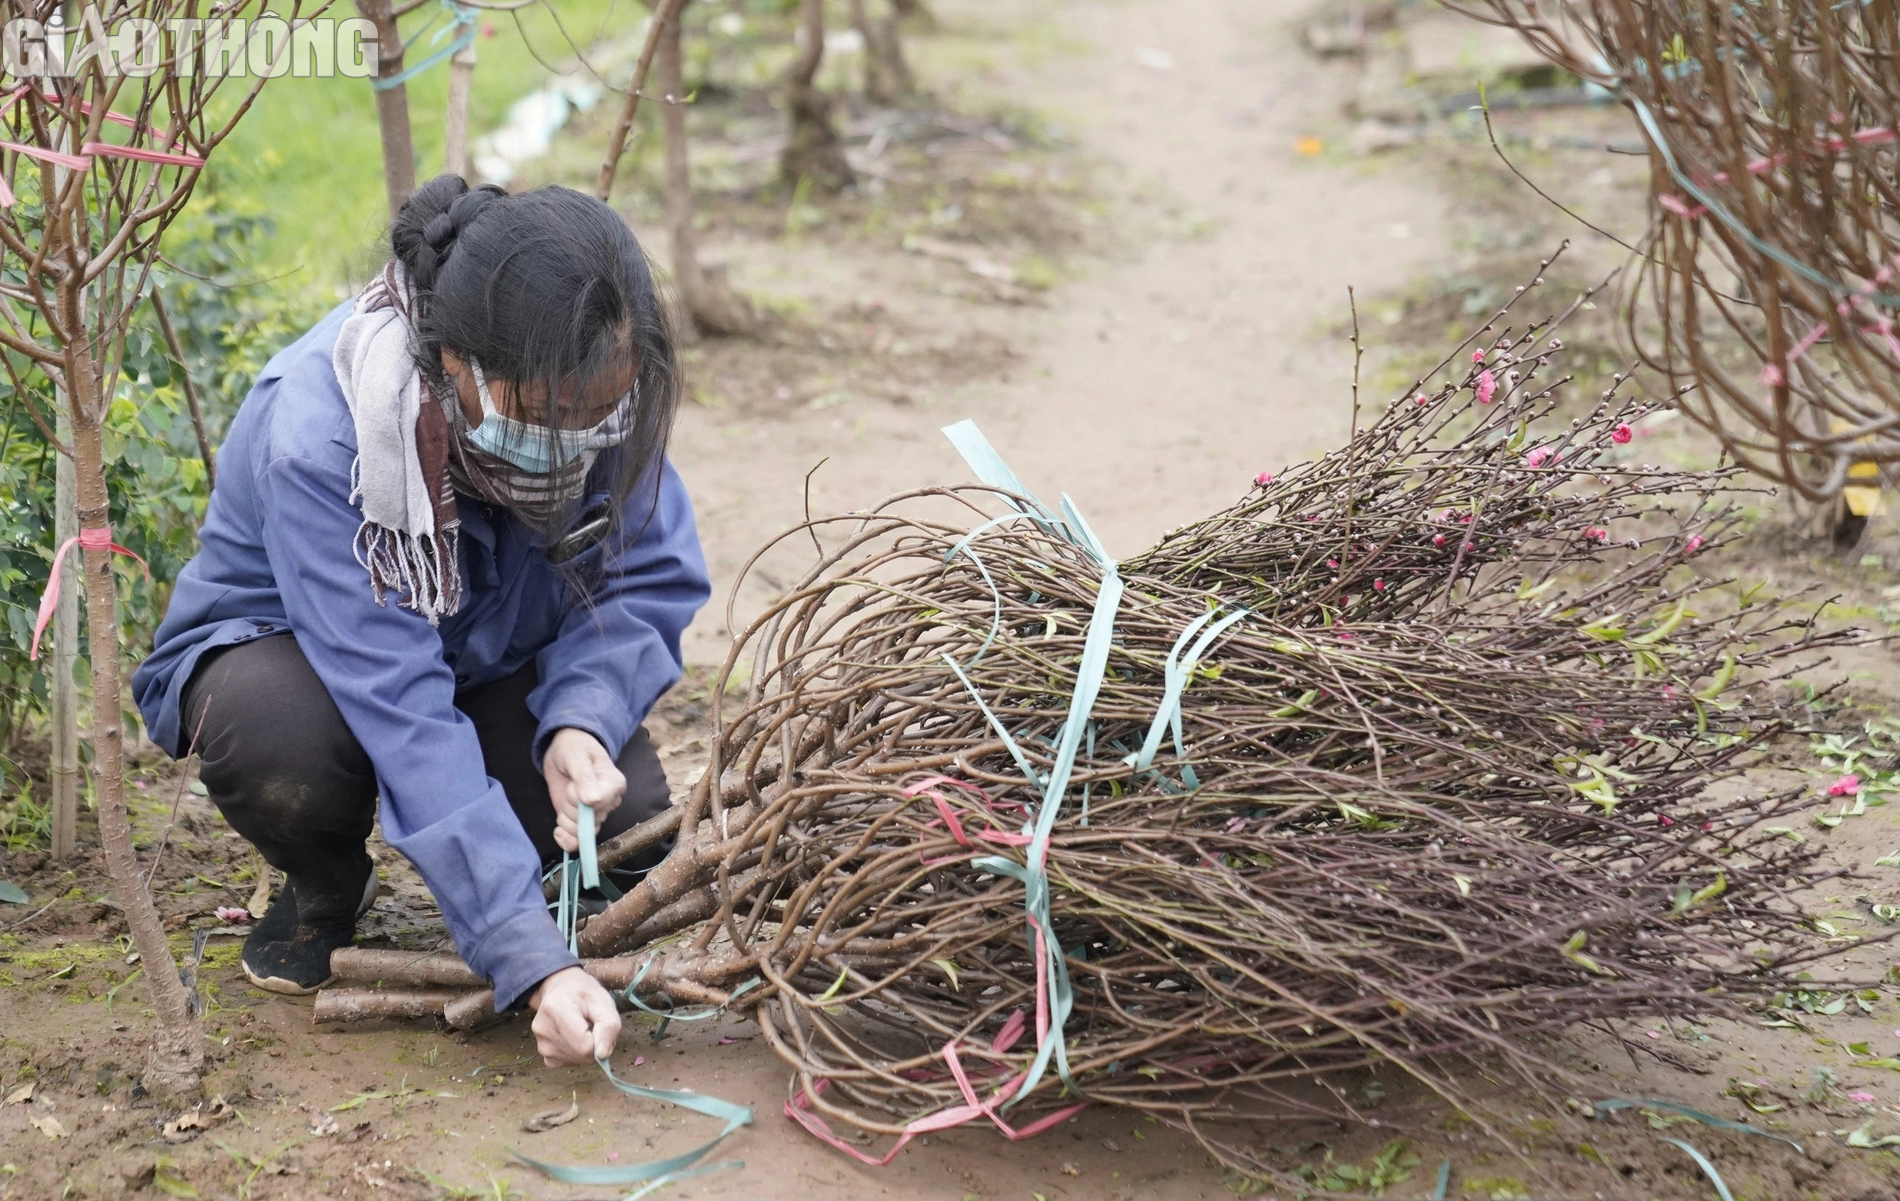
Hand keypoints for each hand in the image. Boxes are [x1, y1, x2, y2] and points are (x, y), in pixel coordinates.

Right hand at [527, 966, 621, 1066]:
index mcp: (556, 1009)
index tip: (599, 1025)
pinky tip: (573, 1037)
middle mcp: (543, 1028)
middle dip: (594, 1045)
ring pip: (575, 1060)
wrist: (561, 988)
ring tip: (582, 1028)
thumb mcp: (603, 1001)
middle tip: (592, 1025)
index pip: (584, 1046)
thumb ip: (609, 1026)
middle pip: (580, 1055)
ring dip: (586, 1049)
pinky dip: (575, 1054)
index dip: (600, 1040)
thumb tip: (602, 1055)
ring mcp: (540, 1042)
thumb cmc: (584, 993)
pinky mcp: (542, 1052)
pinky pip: (567, 1062)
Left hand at [546, 728, 623, 852]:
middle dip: (570, 805)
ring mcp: (598, 814)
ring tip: (566, 798)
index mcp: (614, 784)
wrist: (566, 751)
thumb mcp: (576, 756)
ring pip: (581, 833)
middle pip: (588, 820)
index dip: (579, 797)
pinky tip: (558, 830)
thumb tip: (592, 800)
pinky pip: (578, 843)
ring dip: (565, 817)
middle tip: (569, 785)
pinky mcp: (584, 823)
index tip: (573, 783)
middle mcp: (610, 803)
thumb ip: (584, 778)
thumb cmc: (574, 748)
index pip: (598, 803)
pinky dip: (565, 840)